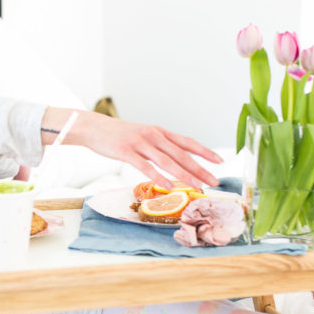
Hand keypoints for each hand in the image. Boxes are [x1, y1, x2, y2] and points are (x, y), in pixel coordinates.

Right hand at [60, 109, 222, 189]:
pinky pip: (145, 166)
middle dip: (200, 168)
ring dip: (185, 175)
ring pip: (167, 161)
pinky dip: (159, 176)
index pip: (187, 142)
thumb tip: (177, 160)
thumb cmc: (119, 135)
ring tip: (198, 186)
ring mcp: (140, 143)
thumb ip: (159, 147)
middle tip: (215, 181)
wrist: (93, 128)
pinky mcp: (126, 152)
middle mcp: (153, 135)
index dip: (205, 152)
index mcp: (159, 132)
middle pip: (181, 154)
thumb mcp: (143, 136)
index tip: (220, 161)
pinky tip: (169, 185)